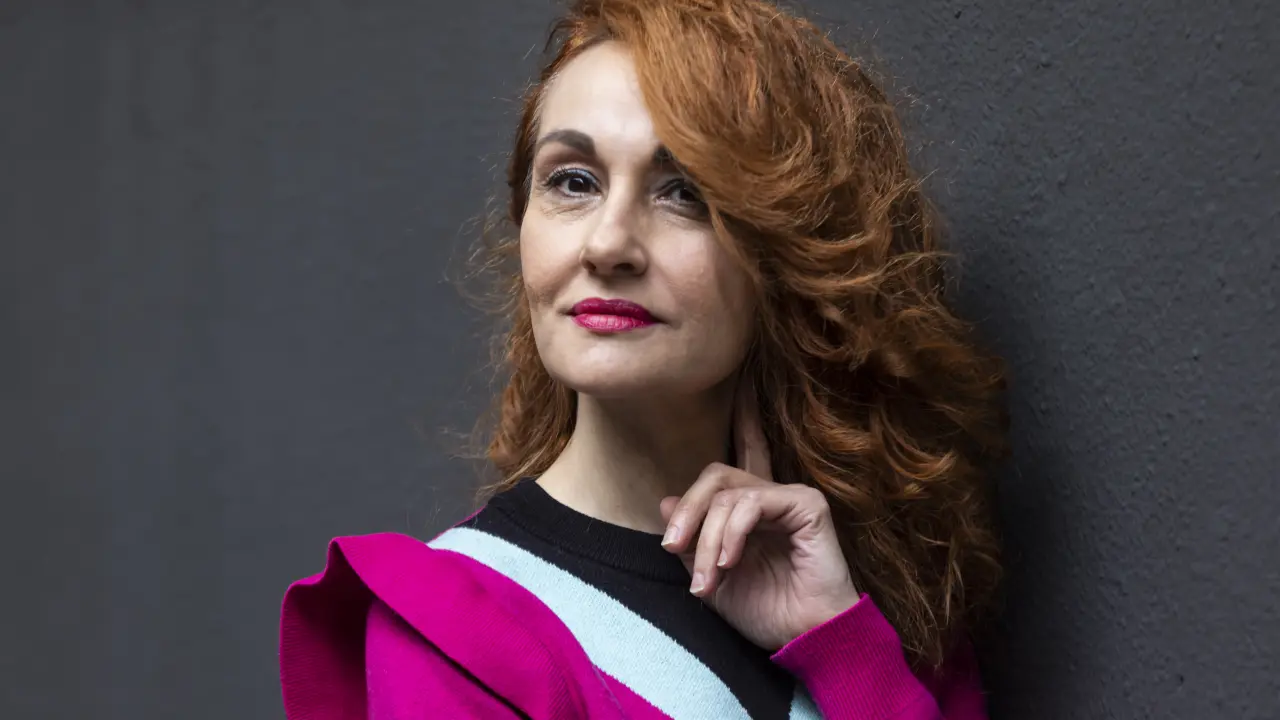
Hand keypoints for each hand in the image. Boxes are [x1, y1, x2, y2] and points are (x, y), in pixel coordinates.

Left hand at [659, 380, 860, 651]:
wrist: (805, 639)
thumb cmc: (766, 612)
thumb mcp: (712, 579)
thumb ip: (690, 543)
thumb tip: (666, 503)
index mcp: (752, 510)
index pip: (742, 453)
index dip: (743, 417)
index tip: (741, 382)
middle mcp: (771, 496)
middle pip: (714, 473)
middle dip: (687, 511)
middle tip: (672, 548)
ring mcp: (790, 496)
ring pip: (726, 492)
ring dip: (707, 538)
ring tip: (707, 579)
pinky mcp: (806, 504)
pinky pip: (751, 503)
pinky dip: (731, 534)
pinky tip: (730, 562)